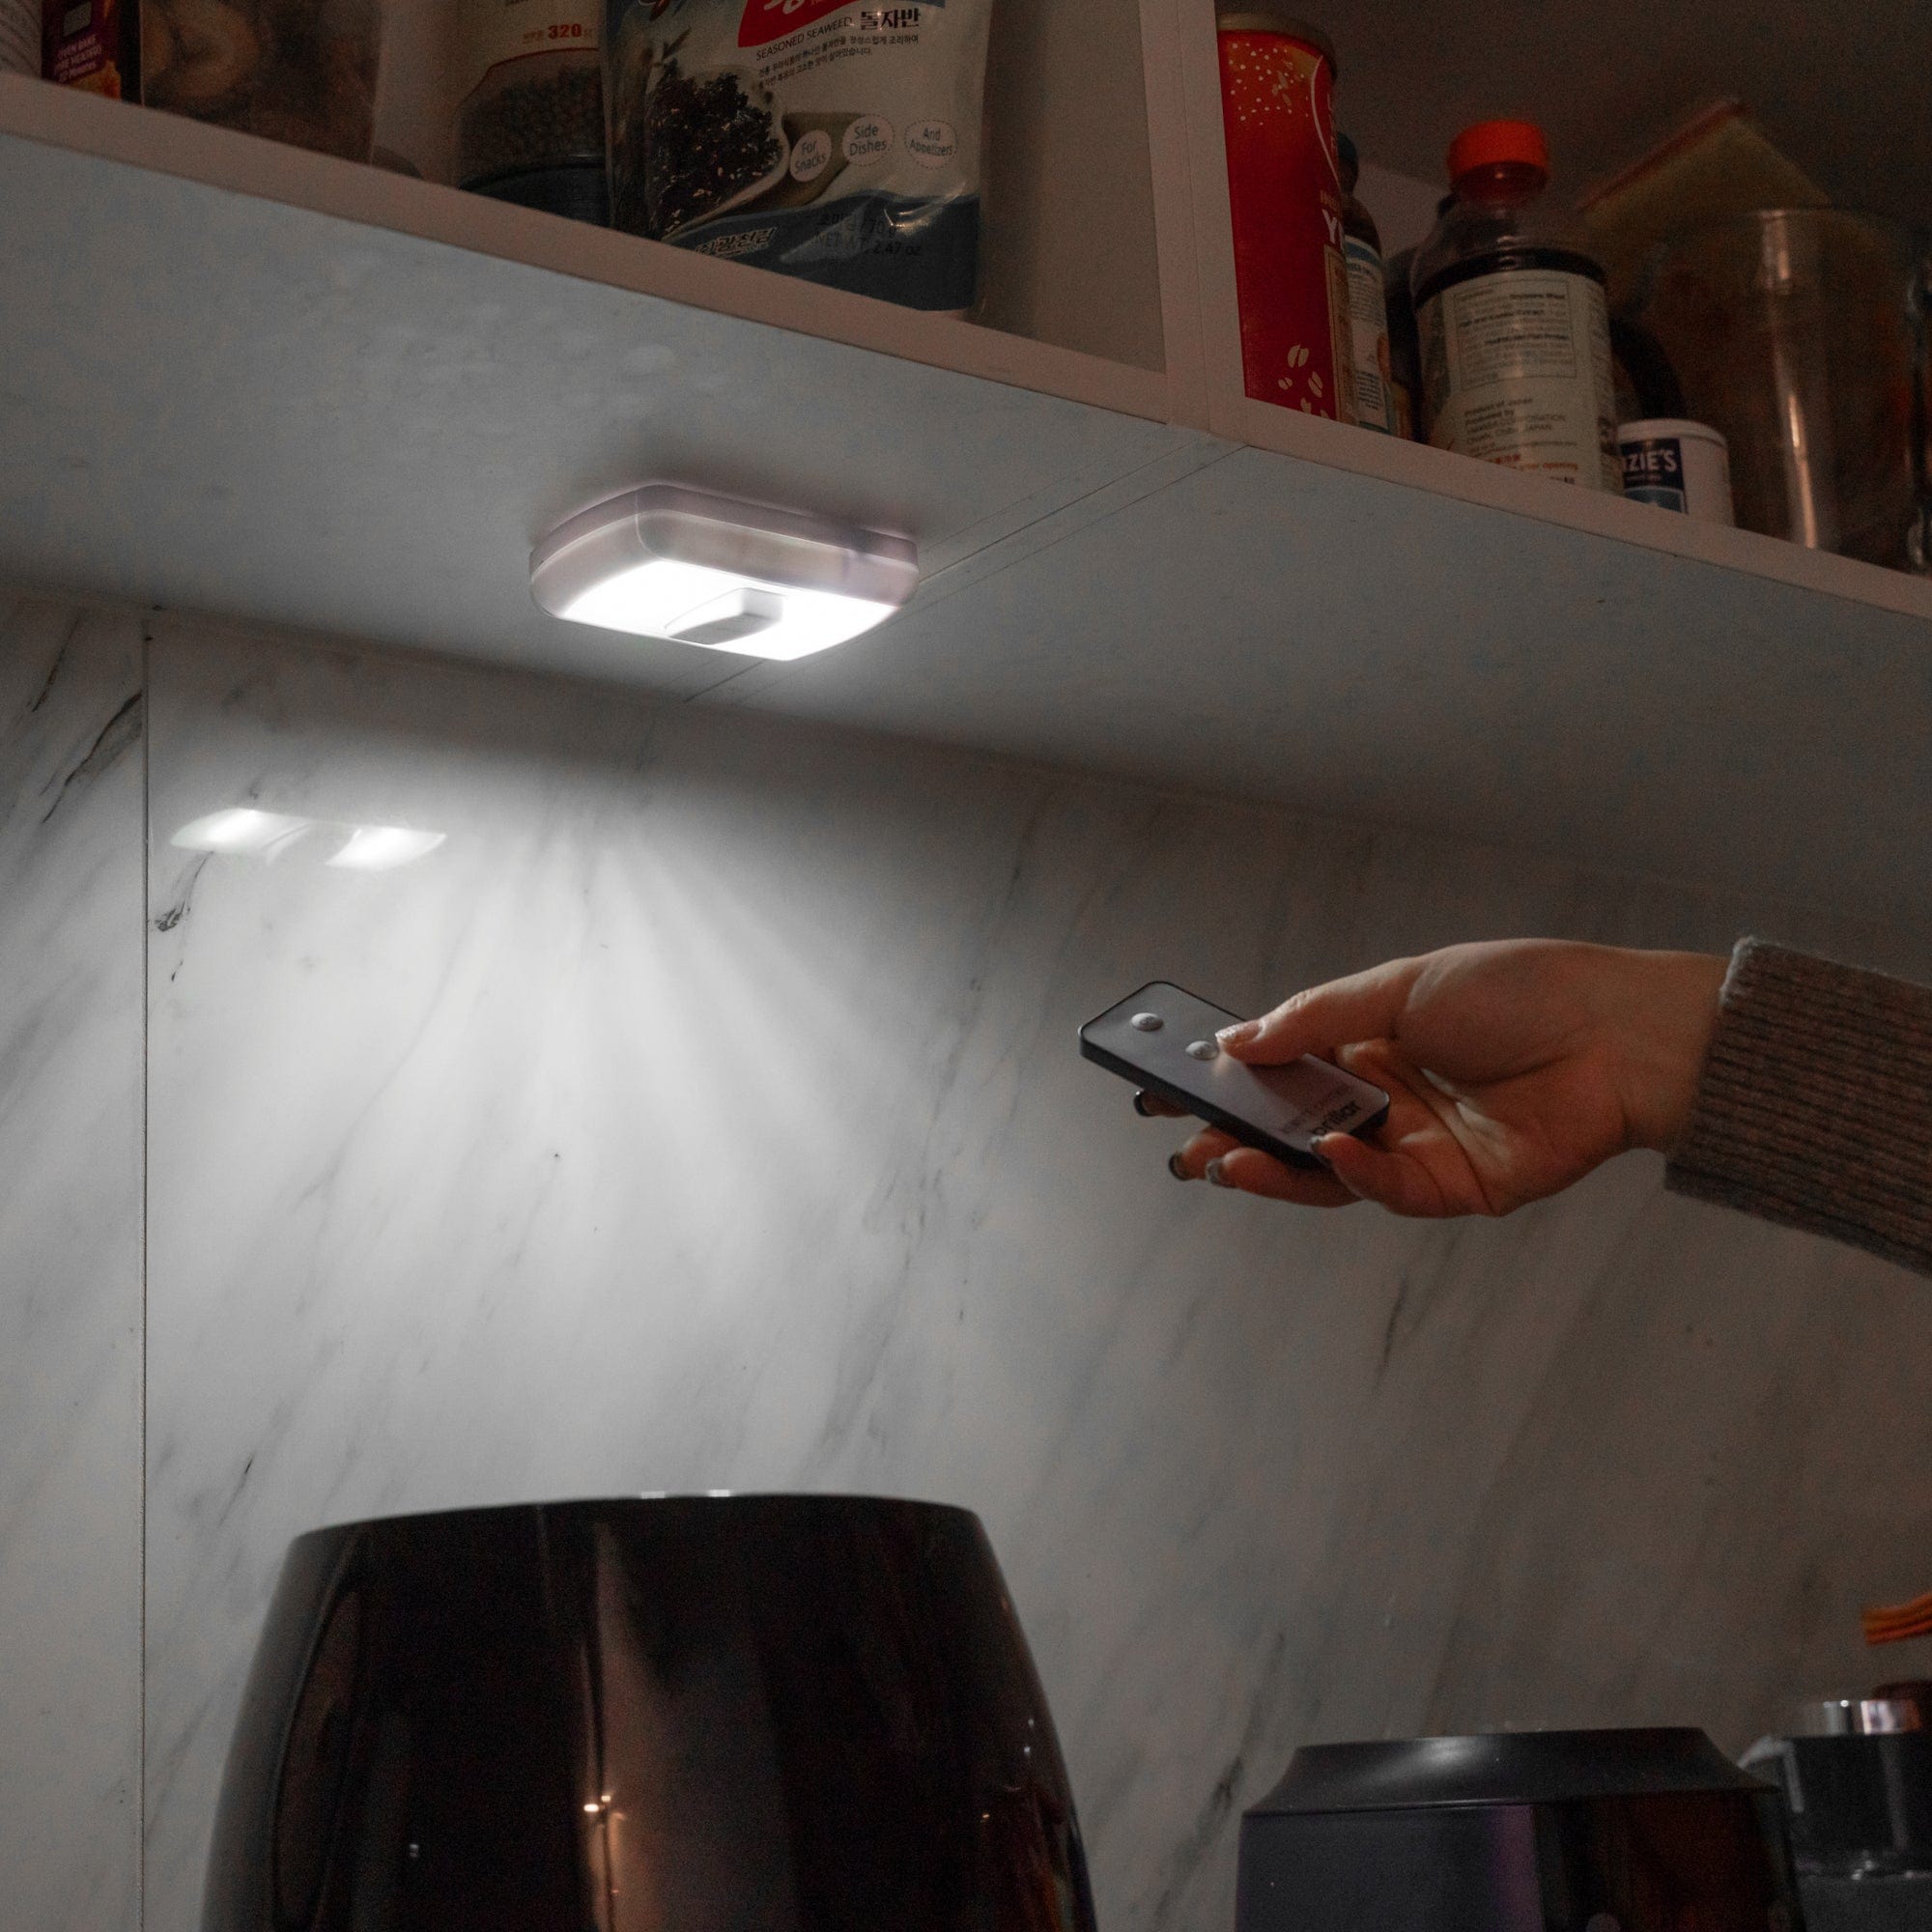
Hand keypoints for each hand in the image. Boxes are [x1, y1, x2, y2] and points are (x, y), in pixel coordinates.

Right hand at [1146, 941, 1726, 1216]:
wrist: (1618, 1032)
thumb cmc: (1522, 993)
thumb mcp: (1399, 986)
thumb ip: (1314, 1020)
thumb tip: (1237, 1042)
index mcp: (1371, 1047)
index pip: (1281, 1073)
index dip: (1229, 1084)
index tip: (1169, 1089)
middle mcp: (1388, 1101)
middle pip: (1294, 1130)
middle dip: (1235, 1137)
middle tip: (1183, 1144)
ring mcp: (1419, 1147)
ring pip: (1329, 1171)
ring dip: (1276, 1168)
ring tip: (1224, 1160)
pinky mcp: (1457, 1187)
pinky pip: (1390, 1190)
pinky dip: (1355, 1174)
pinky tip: (1329, 1153)